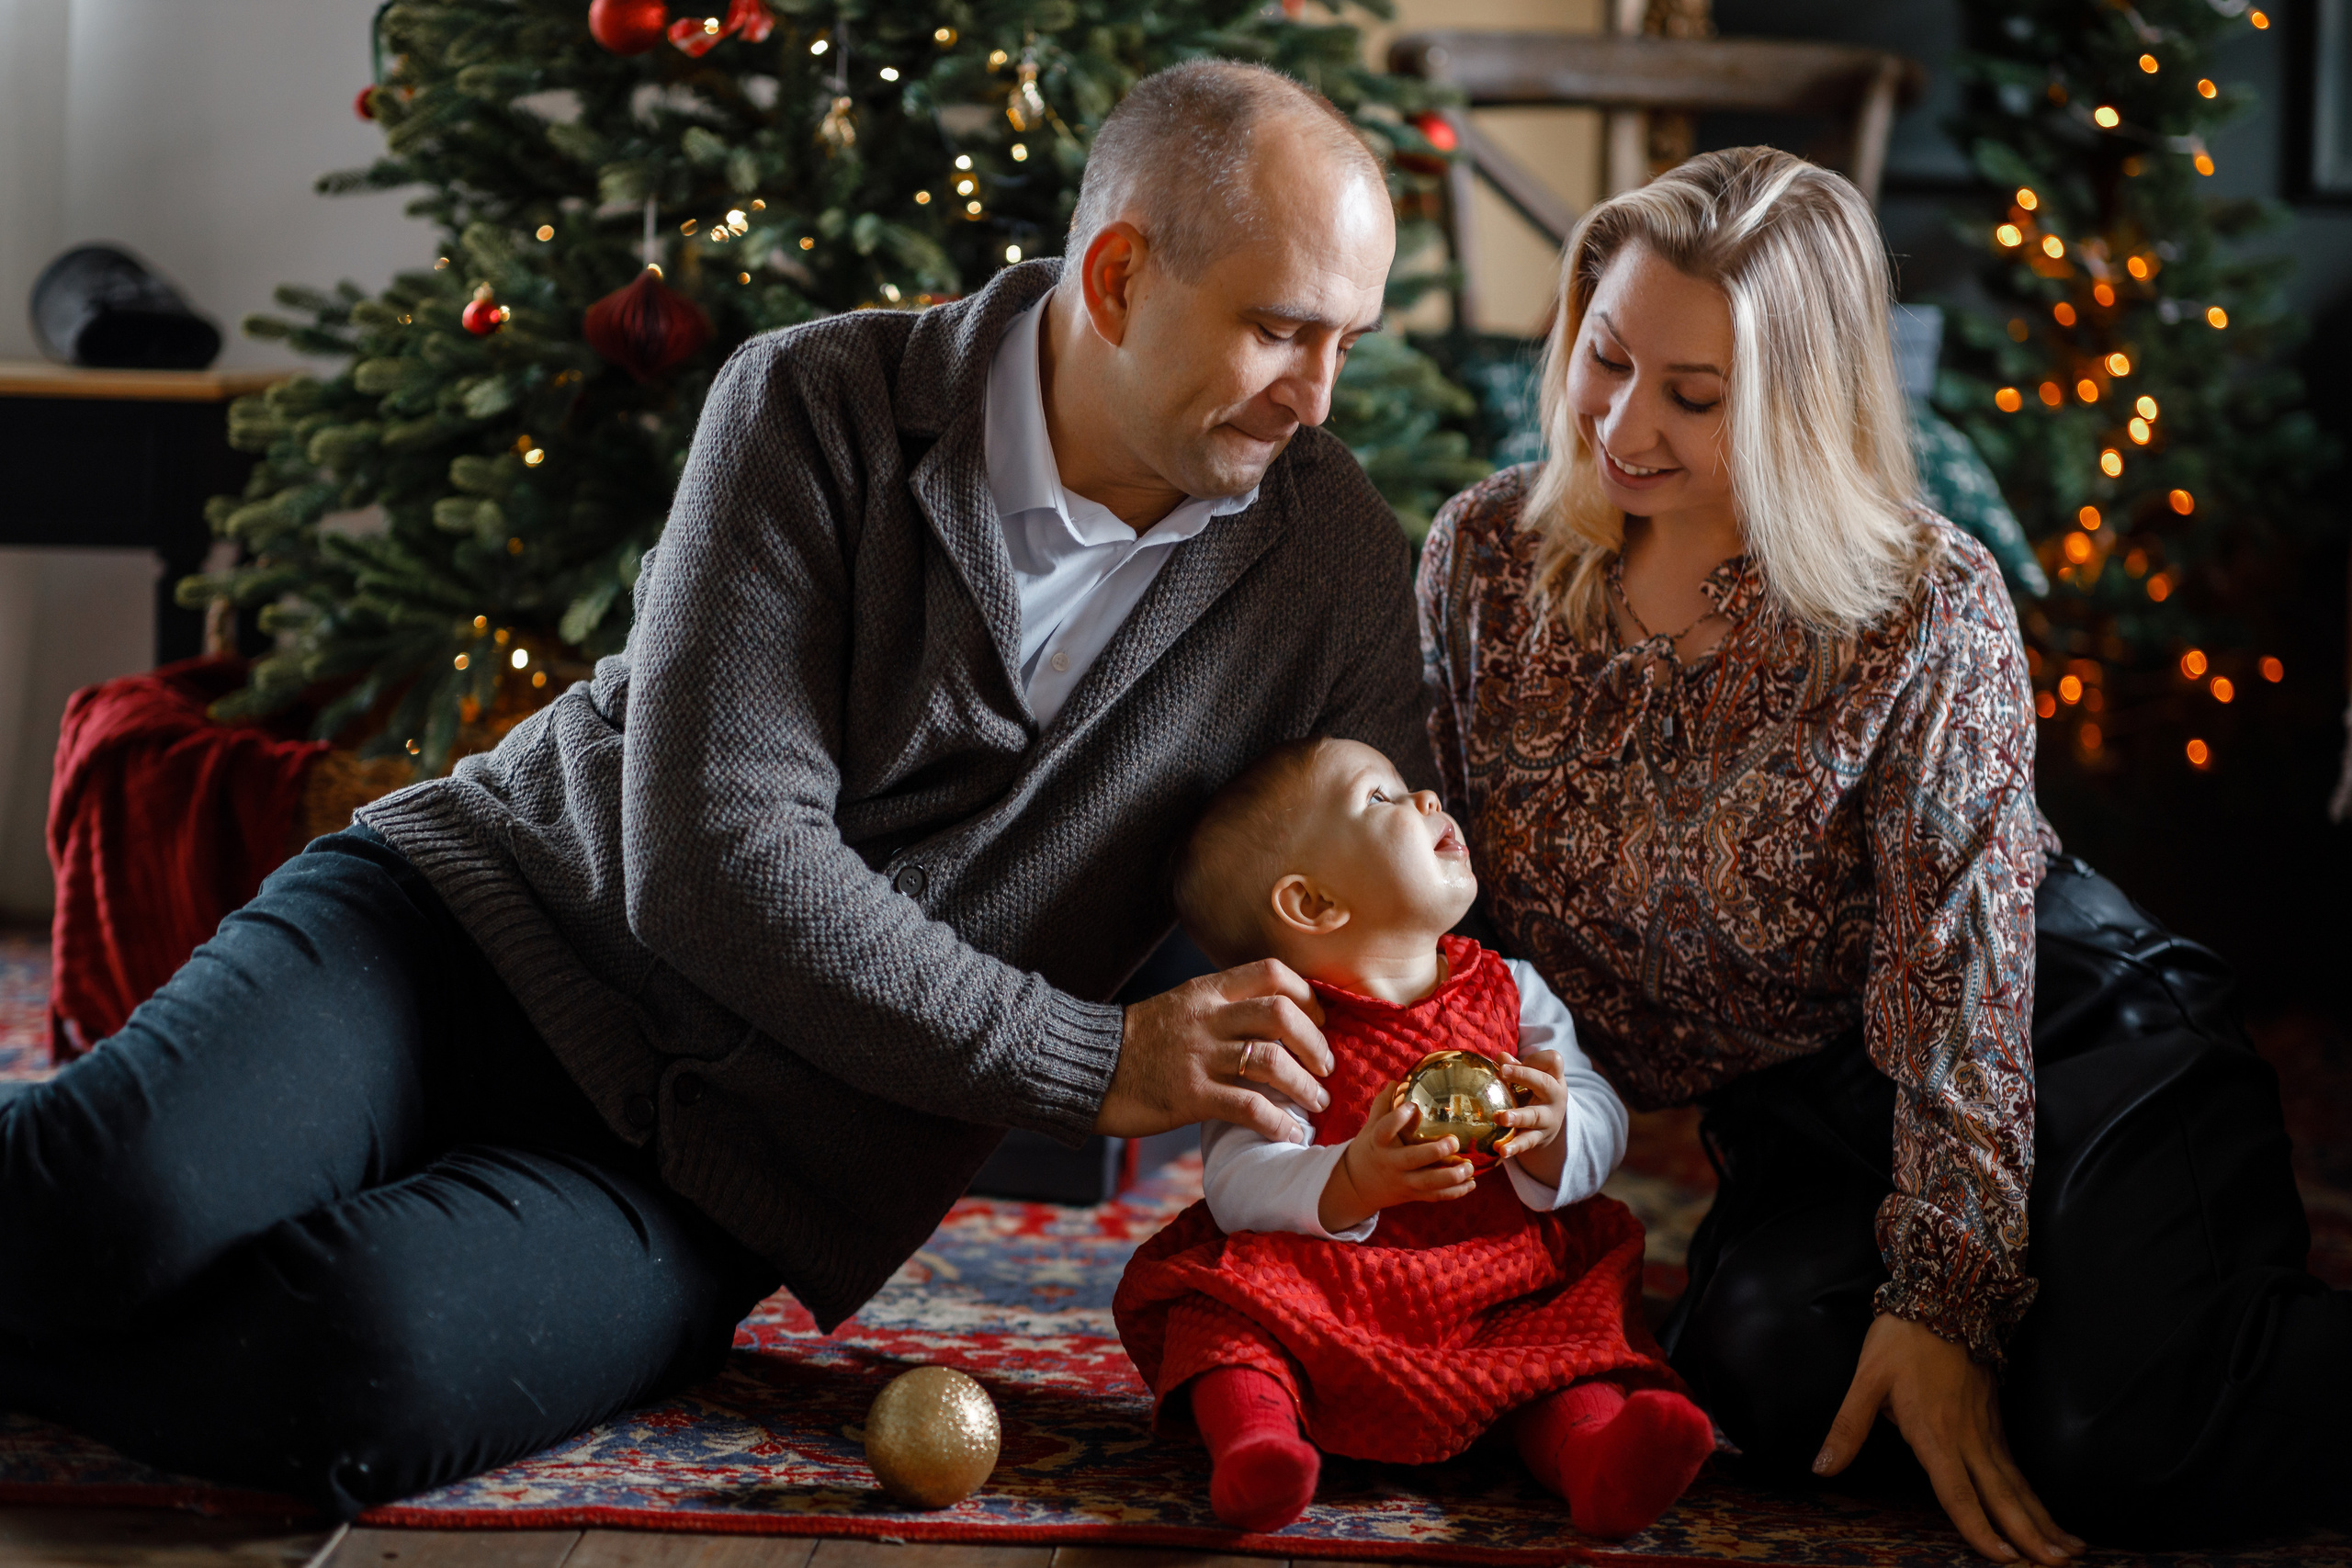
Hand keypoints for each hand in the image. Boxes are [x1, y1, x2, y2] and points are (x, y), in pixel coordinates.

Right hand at [1098, 960, 1331, 1142]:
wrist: (1087, 1068)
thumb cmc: (1138, 1042)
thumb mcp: (1181, 1007)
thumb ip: (1222, 1008)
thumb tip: (1273, 1020)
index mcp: (1206, 991)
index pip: (1272, 973)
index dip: (1307, 997)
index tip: (1320, 1021)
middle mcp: (1206, 1018)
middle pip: (1281, 1014)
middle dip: (1315, 1043)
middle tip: (1326, 1066)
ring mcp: (1198, 1057)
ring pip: (1271, 1060)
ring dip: (1305, 1085)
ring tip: (1316, 1102)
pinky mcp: (1190, 1096)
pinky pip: (1248, 1107)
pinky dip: (1277, 1121)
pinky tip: (1289, 1132)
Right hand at [1318, 1082, 1478, 1232]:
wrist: (1358, 1185)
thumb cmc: (1370, 1148)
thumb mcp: (1371, 1127)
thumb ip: (1383, 1104)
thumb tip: (1398, 1081)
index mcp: (1378, 1143)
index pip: (1385, 1130)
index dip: (1398, 1118)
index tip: (1413, 1106)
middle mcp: (1391, 1163)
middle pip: (1412, 1160)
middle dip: (1435, 1152)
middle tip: (1454, 1141)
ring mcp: (1403, 1181)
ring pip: (1428, 1183)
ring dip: (1451, 1177)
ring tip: (1469, 1167)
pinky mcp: (1413, 1194)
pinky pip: (1436, 1196)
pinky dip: (1455, 1192)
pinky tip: (1472, 1183)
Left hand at [1495, 1049, 1567, 1186]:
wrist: (1550, 1126)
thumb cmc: (1534, 1093)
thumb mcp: (1531, 1079)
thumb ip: (1516, 1068)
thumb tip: (1501, 1057)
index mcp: (1554, 1077)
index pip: (1553, 1061)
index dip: (1535, 1058)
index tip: (1511, 1061)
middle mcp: (1555, 1096)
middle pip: (1545, 1084)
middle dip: (1524, 1076)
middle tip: (1502, 1072)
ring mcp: (1548, 1118)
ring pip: (1535, 1116)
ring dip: (1518, 1116)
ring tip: (1502, 1118)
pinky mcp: (1539, 1137)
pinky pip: (1527, 1142)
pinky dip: (1514, 1147)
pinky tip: (1502, 1150)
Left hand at [1815, 1314, 2084, 1563]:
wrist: (1943, 1297)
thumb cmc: (1900, 1339)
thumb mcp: (1865, 1379)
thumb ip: (1847, 1428)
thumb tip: (1822, 1468)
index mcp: (1934, 1433)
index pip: (1958, 1493)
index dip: (1979, 1529)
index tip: (2004, 1560)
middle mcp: (1968, 1437)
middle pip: (2003, 1495)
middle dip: (2031, 1535)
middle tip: (2059, 1566)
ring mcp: (1986, 1428)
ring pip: (2017, 1483)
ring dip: (2043, 1519)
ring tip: (2071, 1552)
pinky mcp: (1994, 1419)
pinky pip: (2017, 1466)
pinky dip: (2035, 1494)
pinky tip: (2047, 1515)